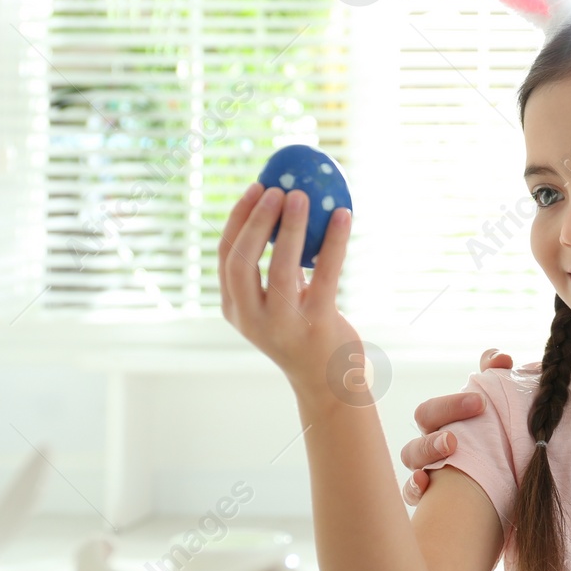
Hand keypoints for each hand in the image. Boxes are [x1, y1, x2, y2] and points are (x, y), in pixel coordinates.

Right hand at [219, 182, 359, 400]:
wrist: (327, 383)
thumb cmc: (301, 332)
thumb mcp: (276, 303)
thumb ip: (273, 269)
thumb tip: (285, 208)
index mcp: (234, 309)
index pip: (226, 257)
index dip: (238, 219)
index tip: (255, 188)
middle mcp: (252, 317)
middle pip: (243, 261)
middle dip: (256, 220)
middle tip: (276, 189)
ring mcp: (283, 323)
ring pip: (281, 268)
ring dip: (292, 227)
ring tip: (302, 196)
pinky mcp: (317, 324)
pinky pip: (326, 274)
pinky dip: (334, 242)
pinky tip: (344, 216)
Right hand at [399, 348, 511, 505]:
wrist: (502, 488)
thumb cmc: (493, 443)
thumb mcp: (500, 410)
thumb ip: (498, 377)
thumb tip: (501, 357)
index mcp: (443, 423)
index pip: (434, 409)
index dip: (452, 403)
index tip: (481, 402)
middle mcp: (430, 443)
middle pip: (422, 425)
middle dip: (442, 419)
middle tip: (461, 429)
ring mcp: (427, 468)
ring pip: (411, 456)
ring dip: (426, 449)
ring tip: (450, 446)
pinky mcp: (430, 497)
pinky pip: (410, 492)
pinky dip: (414, 487)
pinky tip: (425, 484)